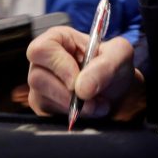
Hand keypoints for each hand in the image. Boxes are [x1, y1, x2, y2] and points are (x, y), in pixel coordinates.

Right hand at [27, 25, 143, 118]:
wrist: (120, 95)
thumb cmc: (115, 68)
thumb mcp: (121, 55)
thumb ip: (105, 65)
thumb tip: (82, 88)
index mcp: (57, 40)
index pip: (41, 49)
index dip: (58, 65)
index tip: (78, 80)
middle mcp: (44, 62)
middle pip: (36, 77)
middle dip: (67, 93)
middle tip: (92, 97)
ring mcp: (41, 86)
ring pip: (40, 99)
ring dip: (73, 107)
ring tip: (96, 104)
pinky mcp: (44, 107)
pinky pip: (47, 115)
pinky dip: (70, 116)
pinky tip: (87, 112)